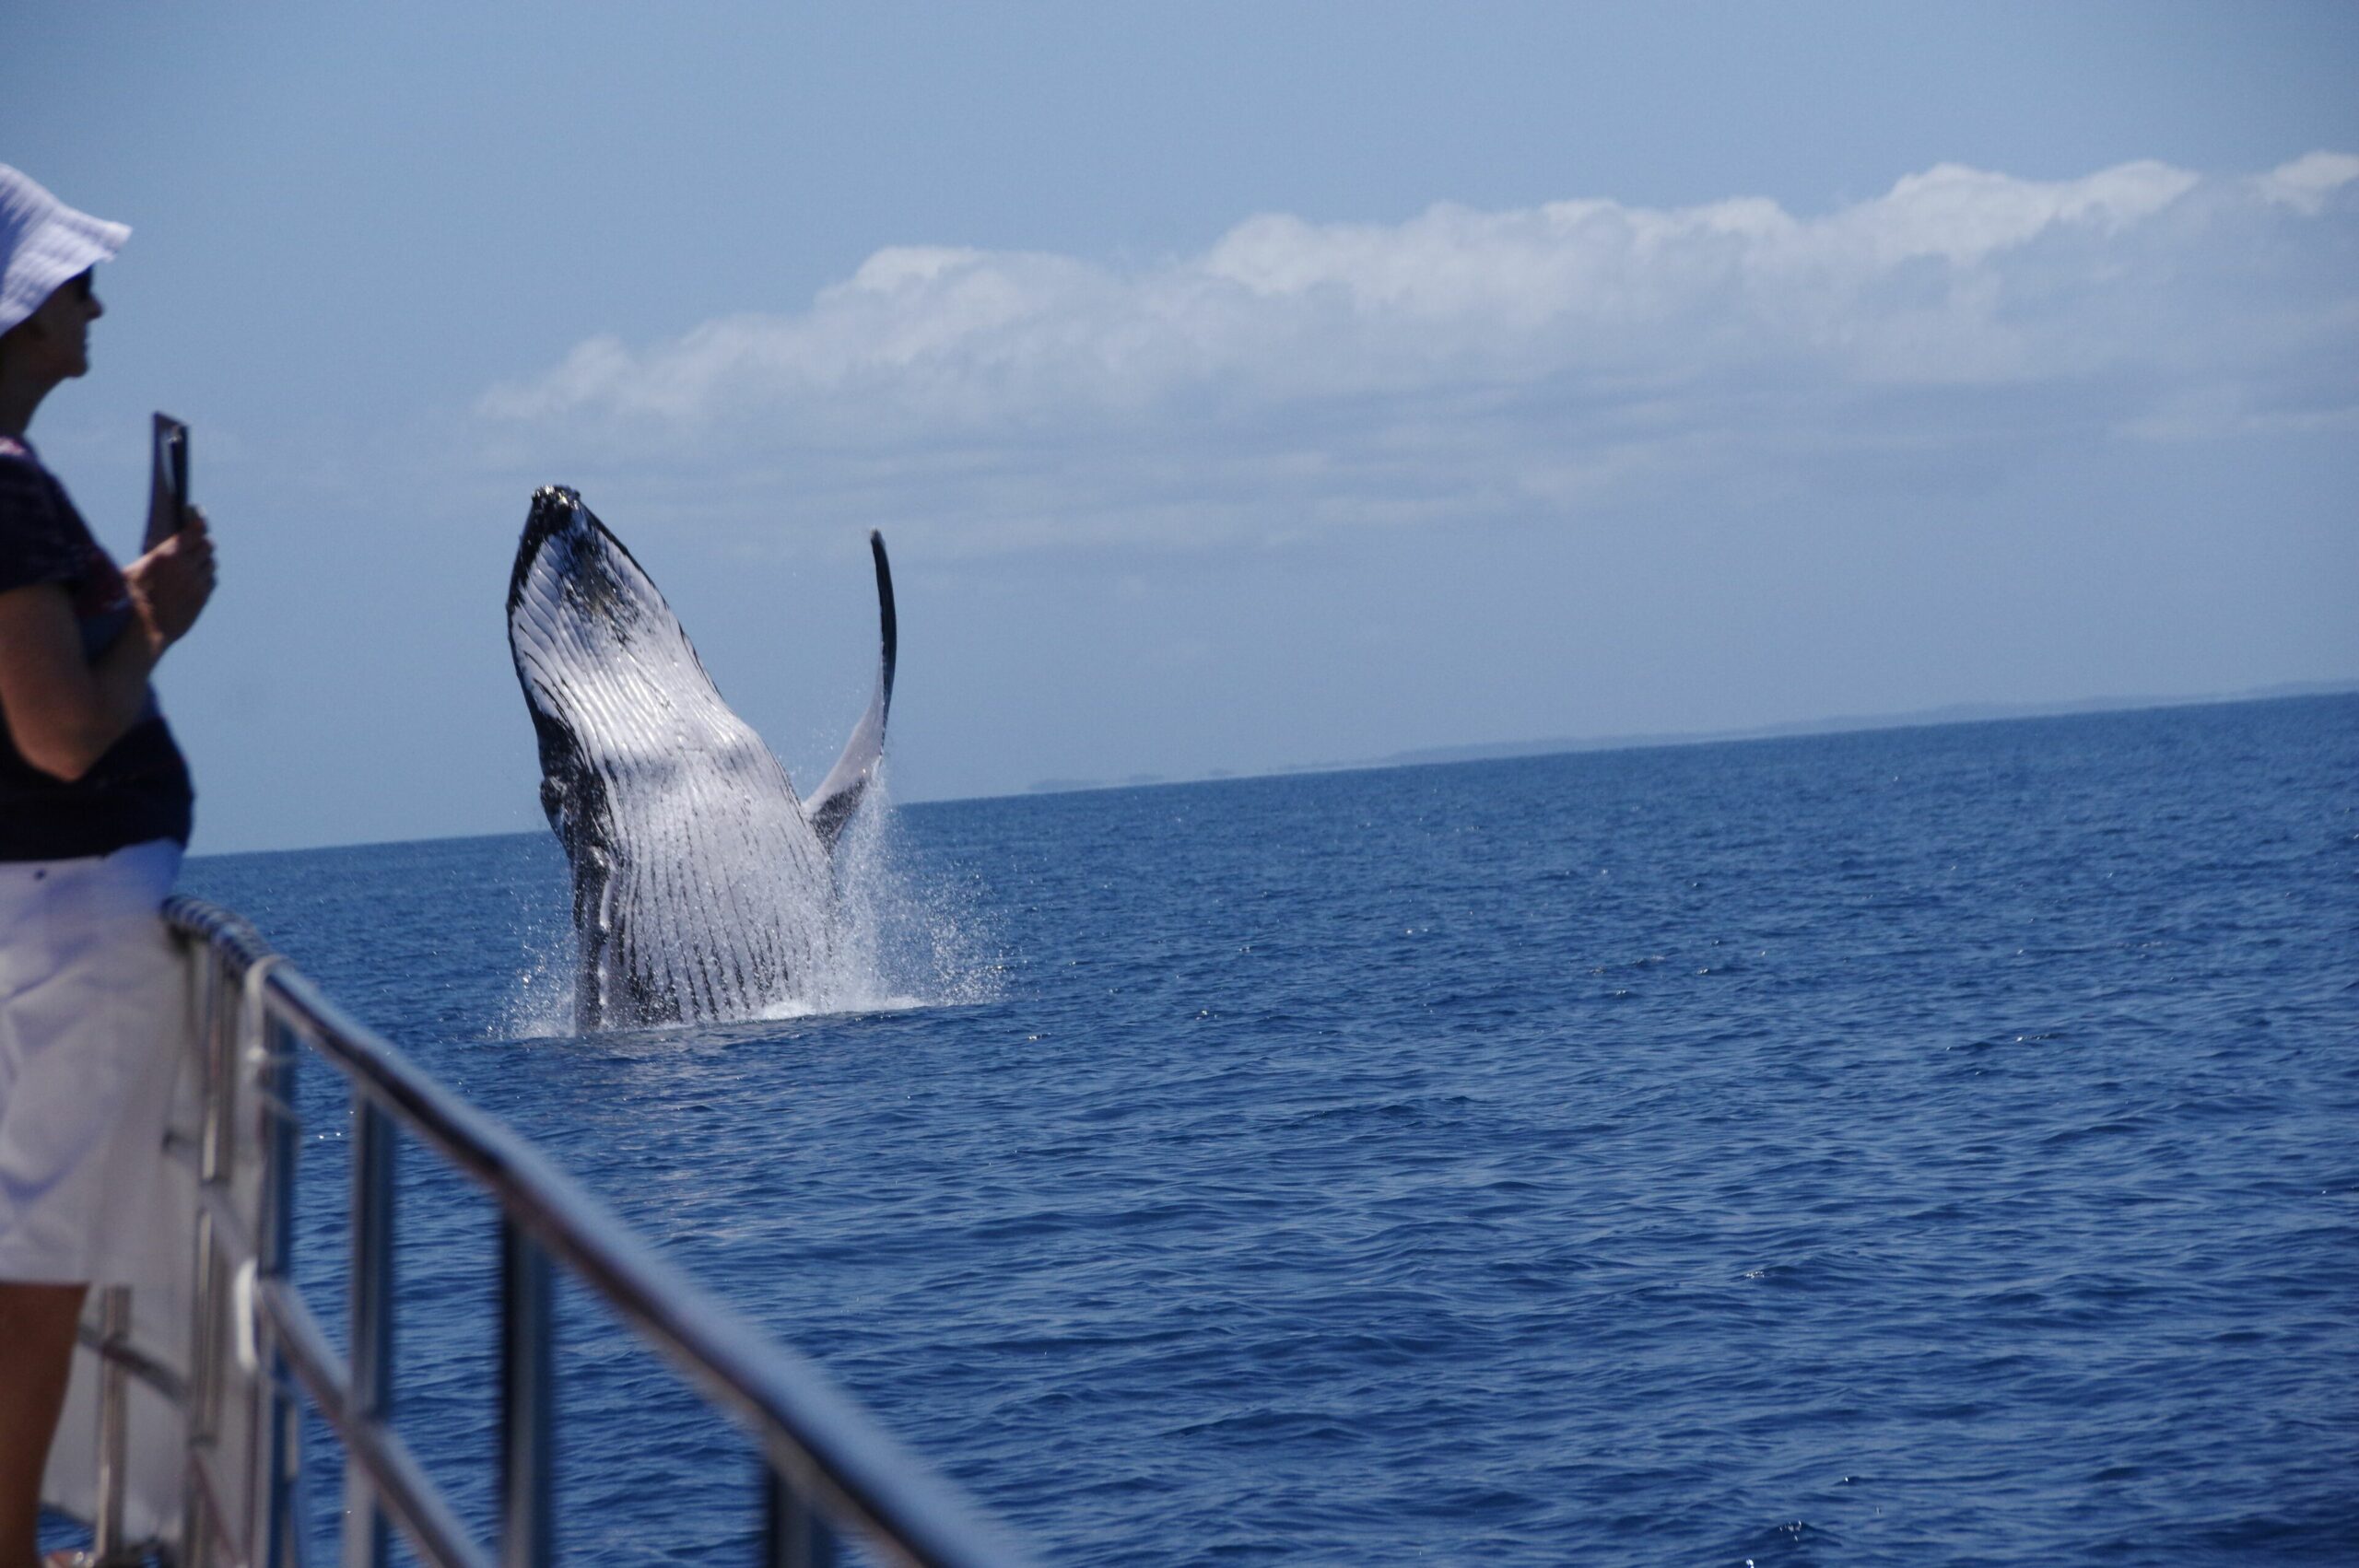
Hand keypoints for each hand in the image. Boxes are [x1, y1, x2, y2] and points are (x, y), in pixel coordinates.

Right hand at [124, 505, 215, 646]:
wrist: (145, 630)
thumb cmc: (130, 599)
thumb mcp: (132, 571)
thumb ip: (151, 556)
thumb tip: (155, 548)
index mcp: (169, 555)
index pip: (194, 531)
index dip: (198, 522)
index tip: (199, 514)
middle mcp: (187, 567)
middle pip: (208, 546)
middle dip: (202, 543)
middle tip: (195, 543)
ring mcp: (198, 583)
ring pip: (211, 564)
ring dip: (204, 561)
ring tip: (192, 563)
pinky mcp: (202, 598)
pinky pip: (211, 581)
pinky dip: (205, 577)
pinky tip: (194, 580)